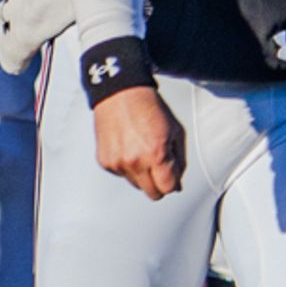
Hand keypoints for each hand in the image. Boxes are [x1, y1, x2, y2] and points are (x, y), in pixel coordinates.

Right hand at [92, 82, 184, 197]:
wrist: (120, 93)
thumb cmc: (147, 106)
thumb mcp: (175, 130)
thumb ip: (179, 160)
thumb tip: (177, 181)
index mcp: (156, 153)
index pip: (168, 189)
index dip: (173, 184)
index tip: (172, 178)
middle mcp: (135, 161)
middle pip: (152, 193)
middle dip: (159, 183)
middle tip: (159, 167)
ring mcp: (118, 163)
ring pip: (136, 185)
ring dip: (142, 174)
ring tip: (142, 152)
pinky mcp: (105, 162)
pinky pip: (121, 175)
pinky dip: (127, 167)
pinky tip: (129, 148)